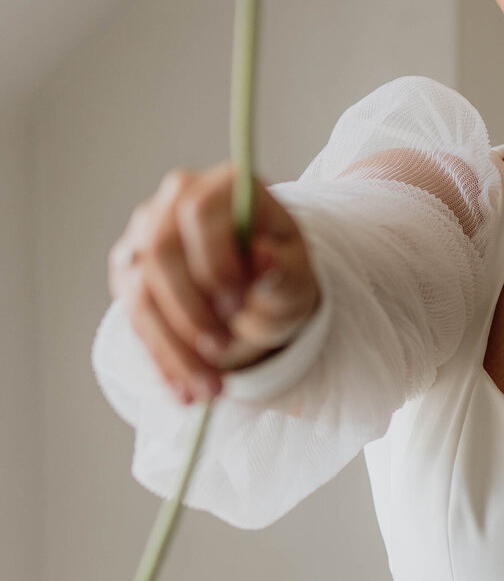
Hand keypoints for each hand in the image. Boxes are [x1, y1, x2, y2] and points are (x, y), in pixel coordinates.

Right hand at [107, 163, 320, 403]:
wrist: (260, 294)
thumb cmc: (281, 276)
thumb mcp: (296, 277)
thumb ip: (282, 270)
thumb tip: (263, 258)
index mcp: (225, 188)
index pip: (200, 209)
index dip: (214, 258)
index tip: (239, 303)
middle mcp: (175, 201)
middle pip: (161, 251)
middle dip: (191, 309)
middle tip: (224, 350)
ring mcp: (145, 236)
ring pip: (142, 292)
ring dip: (176, 347)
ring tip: (212, 388)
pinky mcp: (130, 274)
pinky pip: (135, 320)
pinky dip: (163, 361)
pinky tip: (187, 392)